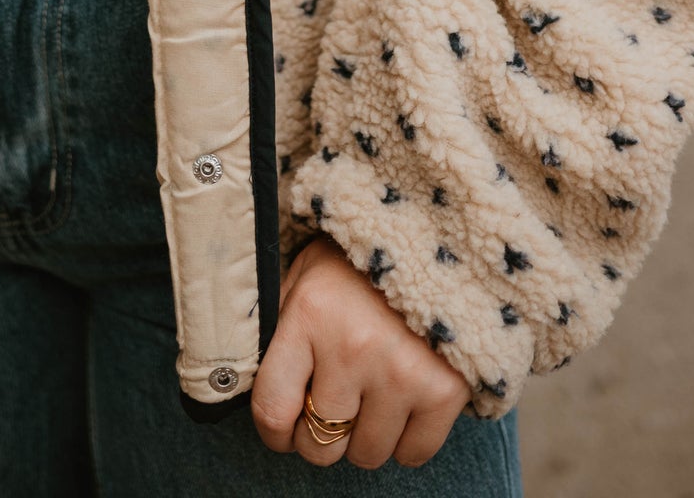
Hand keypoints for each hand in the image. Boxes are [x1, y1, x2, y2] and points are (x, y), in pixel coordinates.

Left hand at [249, 235, 468, 469]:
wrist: (435, 239)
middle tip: (329, 411)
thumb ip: (278, 331)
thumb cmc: (356, 262)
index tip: (282, 429)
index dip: (273, 432)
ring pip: (366, 455)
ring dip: (362, 438)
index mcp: (309, 314)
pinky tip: (401, 406)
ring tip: (367, 399)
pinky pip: (414, 454)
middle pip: (320, 444)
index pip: (272, 408)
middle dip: (318, 436)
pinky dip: (405, 441)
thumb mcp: (304, 277)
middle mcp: (353, 347)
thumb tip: (248, 385)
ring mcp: (402, 372)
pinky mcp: (444, 390)